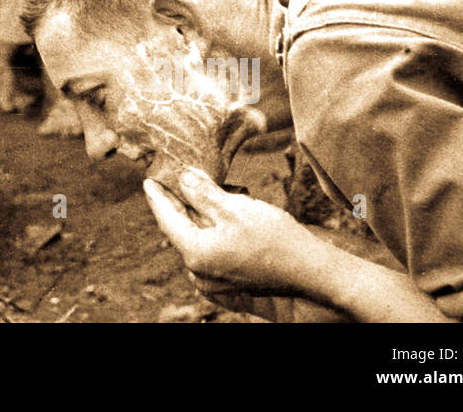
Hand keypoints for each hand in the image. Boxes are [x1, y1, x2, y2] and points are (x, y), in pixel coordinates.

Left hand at [143, 167, 323, 297]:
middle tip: (172, 181)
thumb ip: (203, 193)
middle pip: (181, 229)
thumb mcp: (235, 208)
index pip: (166, 218)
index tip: (149, 180)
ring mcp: (214, 282)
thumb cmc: (276, 241)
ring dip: (199, 216)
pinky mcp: (231, 284)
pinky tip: (223, 215)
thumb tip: (183, 178)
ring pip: (198, 240)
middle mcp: (199, 272)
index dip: (157, 196)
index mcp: (195, 253)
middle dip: (178, 203)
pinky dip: (213, 232)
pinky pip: (212, 252)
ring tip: (204, 192)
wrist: (313, 276)